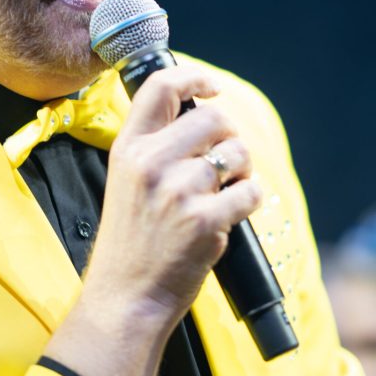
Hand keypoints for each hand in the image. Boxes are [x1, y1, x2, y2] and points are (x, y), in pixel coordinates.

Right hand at [86, 65, 260, 319]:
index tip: (212, 87)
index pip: (161, 87)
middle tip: (223, 161)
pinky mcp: (205, 220)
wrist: (124, 298)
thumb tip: (202, 113)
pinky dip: (249, 200)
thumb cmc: (131, 242)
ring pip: (237, 153)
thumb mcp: (126, 181)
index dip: (195, 77)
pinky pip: (250, 191)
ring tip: (223, 193)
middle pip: (213, 117)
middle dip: (229, 136)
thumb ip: (155, 146)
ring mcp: (178, 191)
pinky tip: (229, 215)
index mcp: (128, 148)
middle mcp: (151, 163)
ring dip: (241, 171)